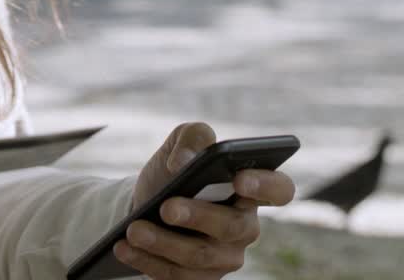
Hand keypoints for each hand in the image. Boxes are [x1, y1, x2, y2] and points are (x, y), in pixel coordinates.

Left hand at [121, 122, 295, 278]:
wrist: (148, 199)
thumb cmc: (175, 168)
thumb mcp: (182, 142)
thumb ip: (192, 138)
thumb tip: (185, 162)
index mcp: (251, 189)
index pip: (279, 189)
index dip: (265, 185)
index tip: (238, 179)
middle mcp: (245, 226)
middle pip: (233, 227)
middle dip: (198, 217)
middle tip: (166, 207)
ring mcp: (225, 256)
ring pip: (200, 256)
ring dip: (163, 243)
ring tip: (133, 229)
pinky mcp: (200, 278)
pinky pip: (177, 276)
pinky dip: (146, 261)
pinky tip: (124, 247)